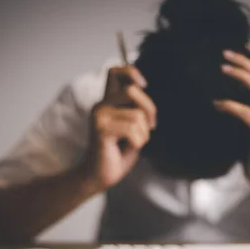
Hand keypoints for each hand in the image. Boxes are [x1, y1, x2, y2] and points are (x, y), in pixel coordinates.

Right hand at [80, 65, 155, 192]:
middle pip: (133, 91)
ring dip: (143, 134)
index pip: (114, 72)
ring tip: (133, 143)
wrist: (99, 176)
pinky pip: (132, 130)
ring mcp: (99, 116)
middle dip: (149, 110)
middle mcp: (101, 105)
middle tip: (150, 127)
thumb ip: (137, 110)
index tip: (144, 85)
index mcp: (109, 102)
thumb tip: (147, 100)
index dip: (131, 72)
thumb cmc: (117, 154)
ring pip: (137, 116)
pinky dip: (138, 143)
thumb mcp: (133, 127)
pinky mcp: (101, 129)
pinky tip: (127, 148)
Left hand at [214, 50, 249, 197]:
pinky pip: (248, 114)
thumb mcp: (248, 129)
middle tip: (224, 53)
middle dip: (244, 62)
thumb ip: (242, 113)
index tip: (240, 47)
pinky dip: (231, 105)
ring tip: (222, 68)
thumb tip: (223, 100)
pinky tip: (217, 103)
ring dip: (240, 75)